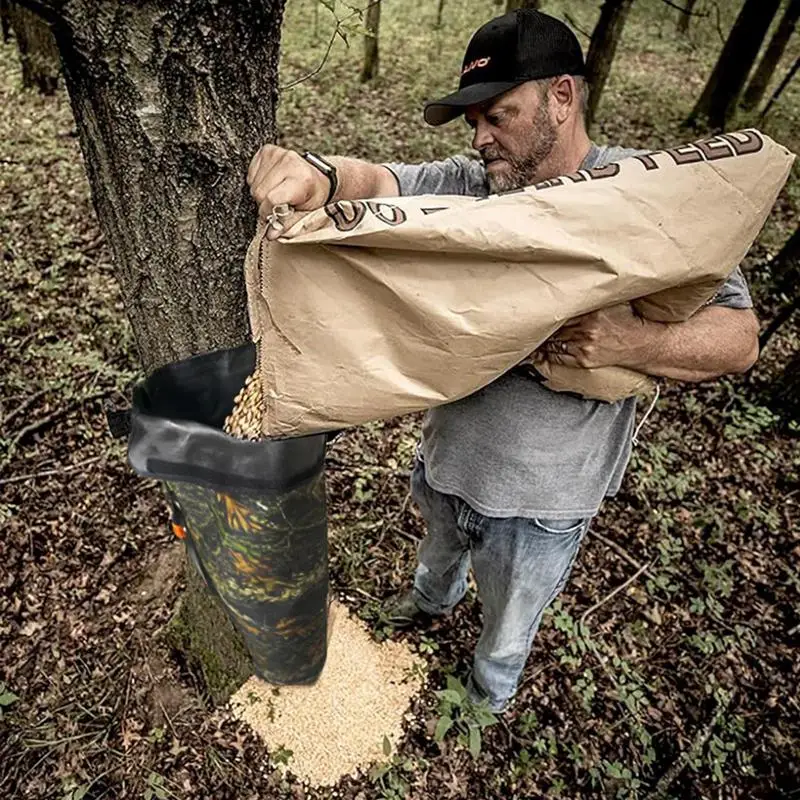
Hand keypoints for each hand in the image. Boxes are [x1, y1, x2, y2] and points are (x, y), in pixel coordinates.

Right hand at [247, 145, 330, 236]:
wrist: (319, 178)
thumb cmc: (314, 196)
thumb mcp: (306, 213)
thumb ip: (287, 224)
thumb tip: (270, 233)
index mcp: (302, 179)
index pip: (271, 199)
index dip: (268, 212)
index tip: (272, 218)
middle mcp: (290, 162)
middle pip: (259, 192)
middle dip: (264, 205)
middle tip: (277, 206)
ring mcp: (278, 154)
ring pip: (253, 184)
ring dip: (261, 194)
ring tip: (276, 194)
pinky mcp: (268, 150)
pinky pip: (251, 172)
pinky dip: (257, 181)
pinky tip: (270, 183)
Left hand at [533, 303, 653, 369]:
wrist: (643, 343)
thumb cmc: (627, 319)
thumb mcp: (613, 300)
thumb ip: (594, 293)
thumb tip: (575, 280)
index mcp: (592, 311)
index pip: (561, 309)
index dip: (545, 308)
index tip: (531, 305)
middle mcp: (587, 328)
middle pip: (554, 325)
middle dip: (541, 323)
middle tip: (524, 320)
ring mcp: (584, 345)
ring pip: (553, 341)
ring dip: (540, 338)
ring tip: (526, 334)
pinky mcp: (583, 359)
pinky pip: (558, 356)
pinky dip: (546, 352)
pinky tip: (536, 349)